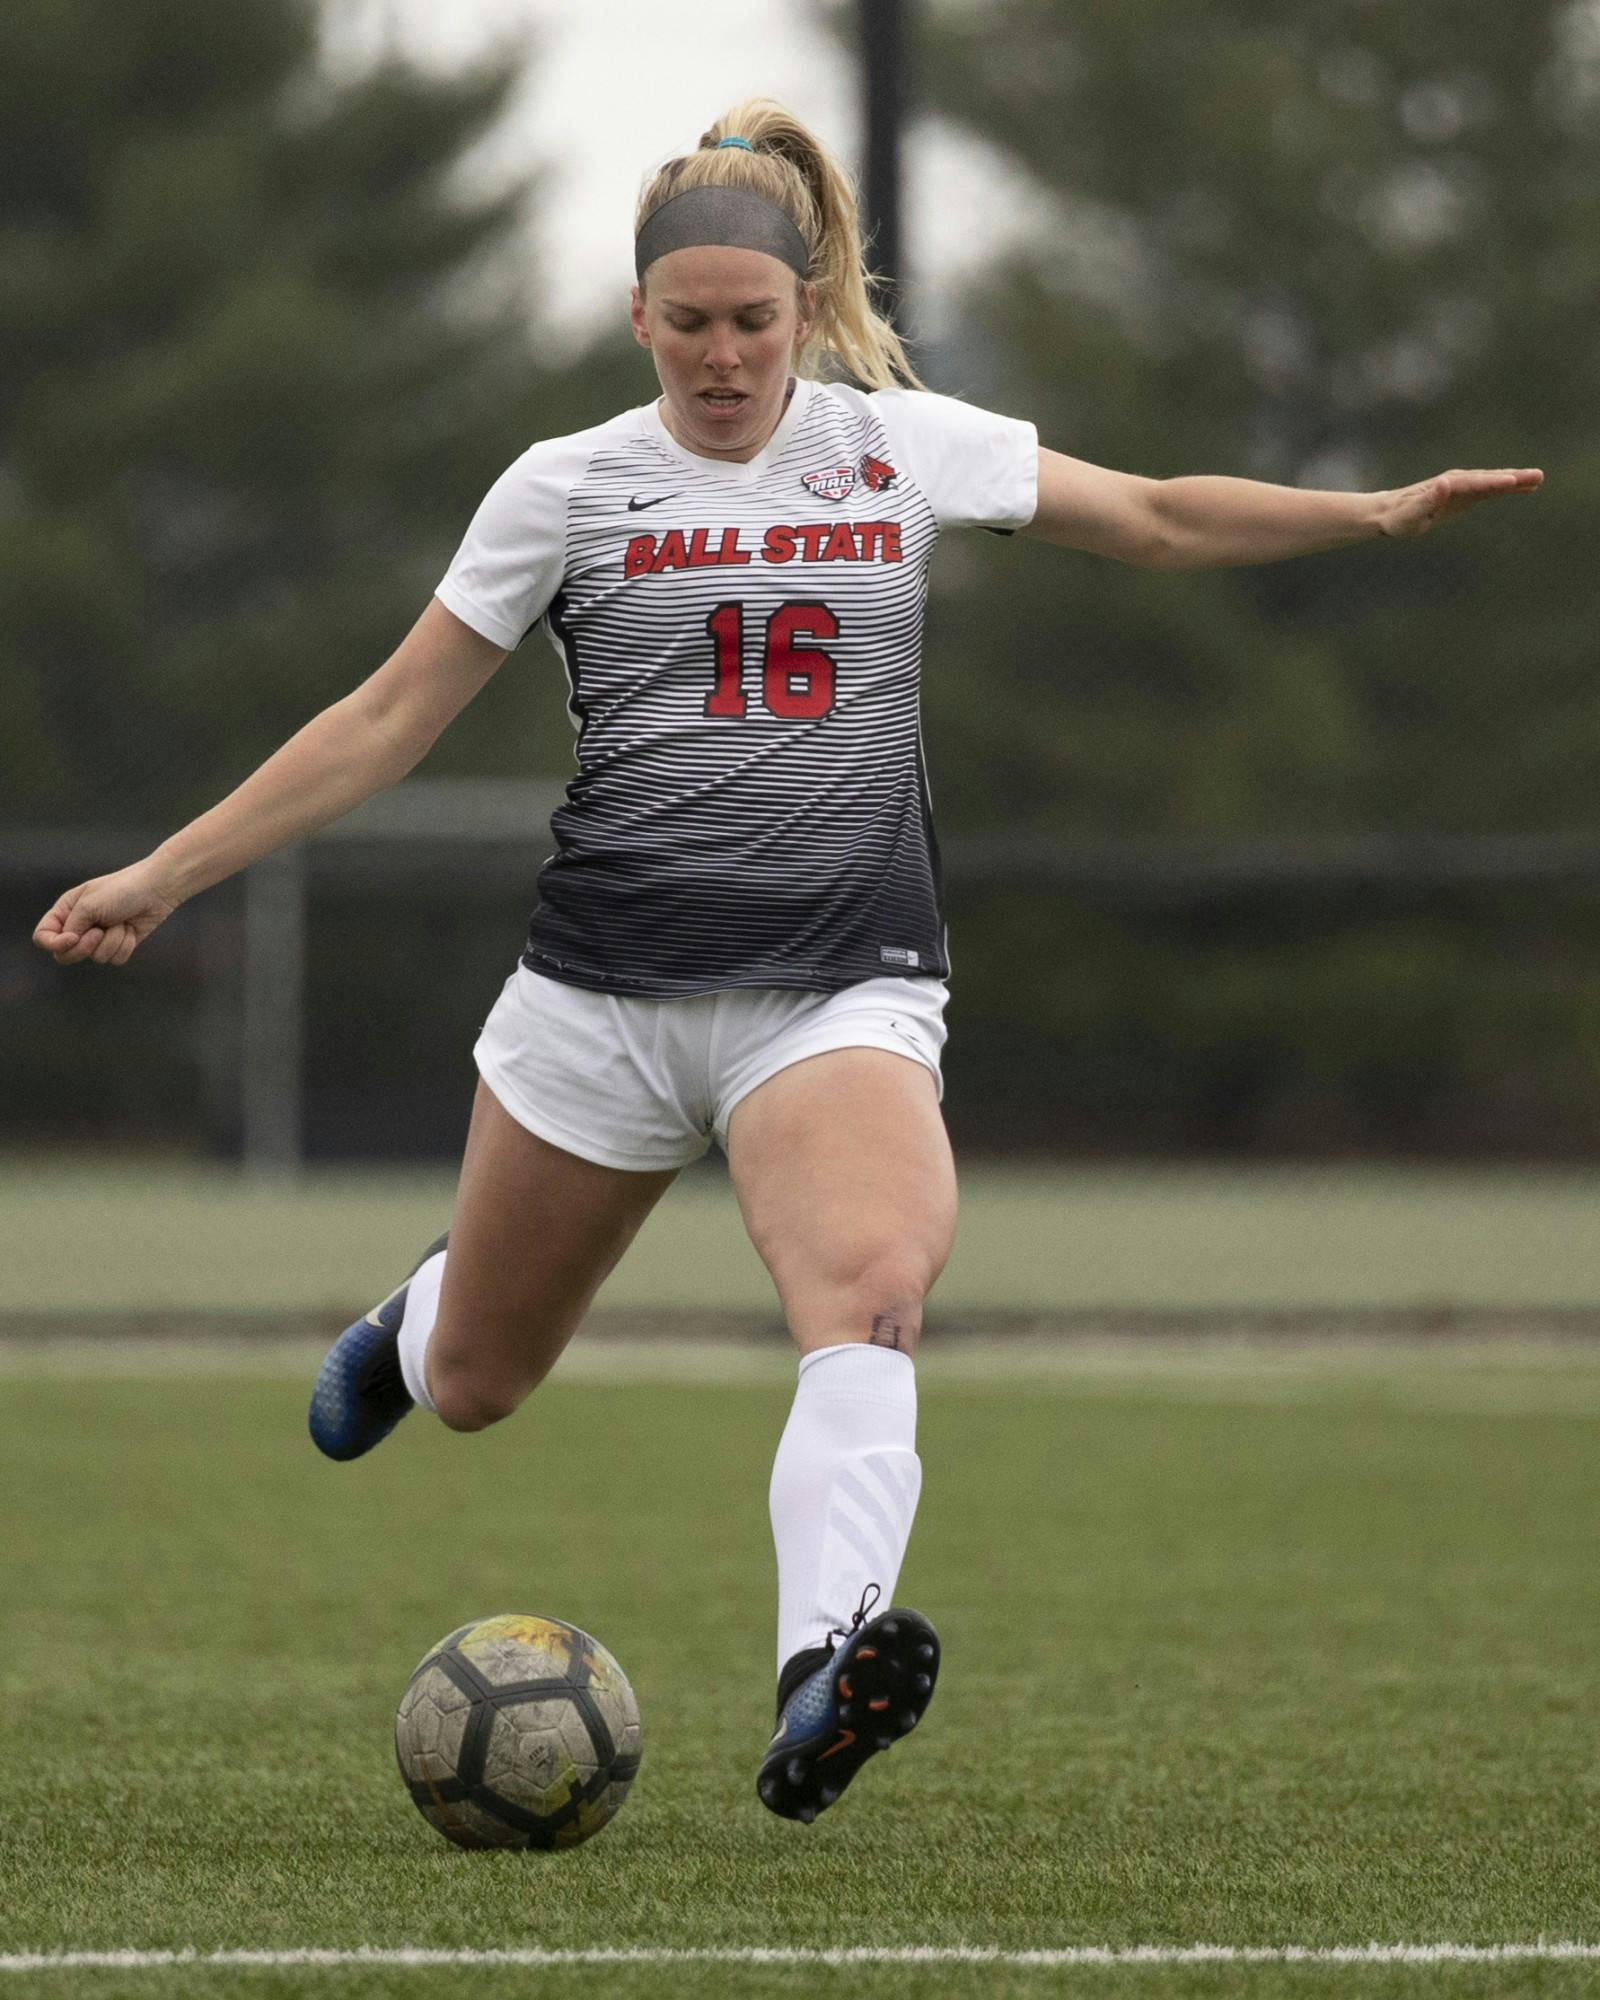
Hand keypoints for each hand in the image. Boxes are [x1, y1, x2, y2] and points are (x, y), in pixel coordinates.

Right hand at [32, 860, 180, 967]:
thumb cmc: (121, 890)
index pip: (43, 937)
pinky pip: (116, 959)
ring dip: (111, 940)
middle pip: (66, 955)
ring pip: (96, 958)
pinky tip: (131, 929)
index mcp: (65, 911)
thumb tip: (69, 944)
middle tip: (99, 932)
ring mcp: (100, 938)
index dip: (54, 944)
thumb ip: (72, 926)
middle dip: (85, 948)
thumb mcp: (89, 905)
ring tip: (120, 922)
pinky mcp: (119, 945)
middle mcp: (80, 926)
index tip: (72, 938)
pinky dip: (125, 944)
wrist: (156, 890)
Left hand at [1377, 466, 1542, 538]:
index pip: (1475, 483)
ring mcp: (1462, 486)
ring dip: (1515, 480)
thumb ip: (1427, 500)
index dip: (1493, 483)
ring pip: (1492, 481)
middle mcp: (1457, 481)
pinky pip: (1489, 489)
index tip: (1512, 482)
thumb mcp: (1410, 514)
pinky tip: (1523, 487)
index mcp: (1447, 486)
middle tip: (1537, 476)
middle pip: (1489, 478)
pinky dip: (1506, 487)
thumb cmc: (1398, 518)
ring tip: (1538, 479)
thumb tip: (1445, 483)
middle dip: (1513, 478)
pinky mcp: (1464, 494)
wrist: (1389, 513)